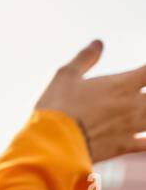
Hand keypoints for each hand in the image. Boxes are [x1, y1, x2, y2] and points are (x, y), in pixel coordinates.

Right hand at [35, 40, 145, 162]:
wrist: (52, 143)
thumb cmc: (57, 106)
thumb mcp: (66, 76)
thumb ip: (85, 58)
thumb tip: (98, 43)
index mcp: (121, 85)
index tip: (144, 71)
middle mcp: (132, 105)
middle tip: (142, 94)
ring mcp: (130, 127)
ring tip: (144, 111)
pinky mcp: (123, 146)